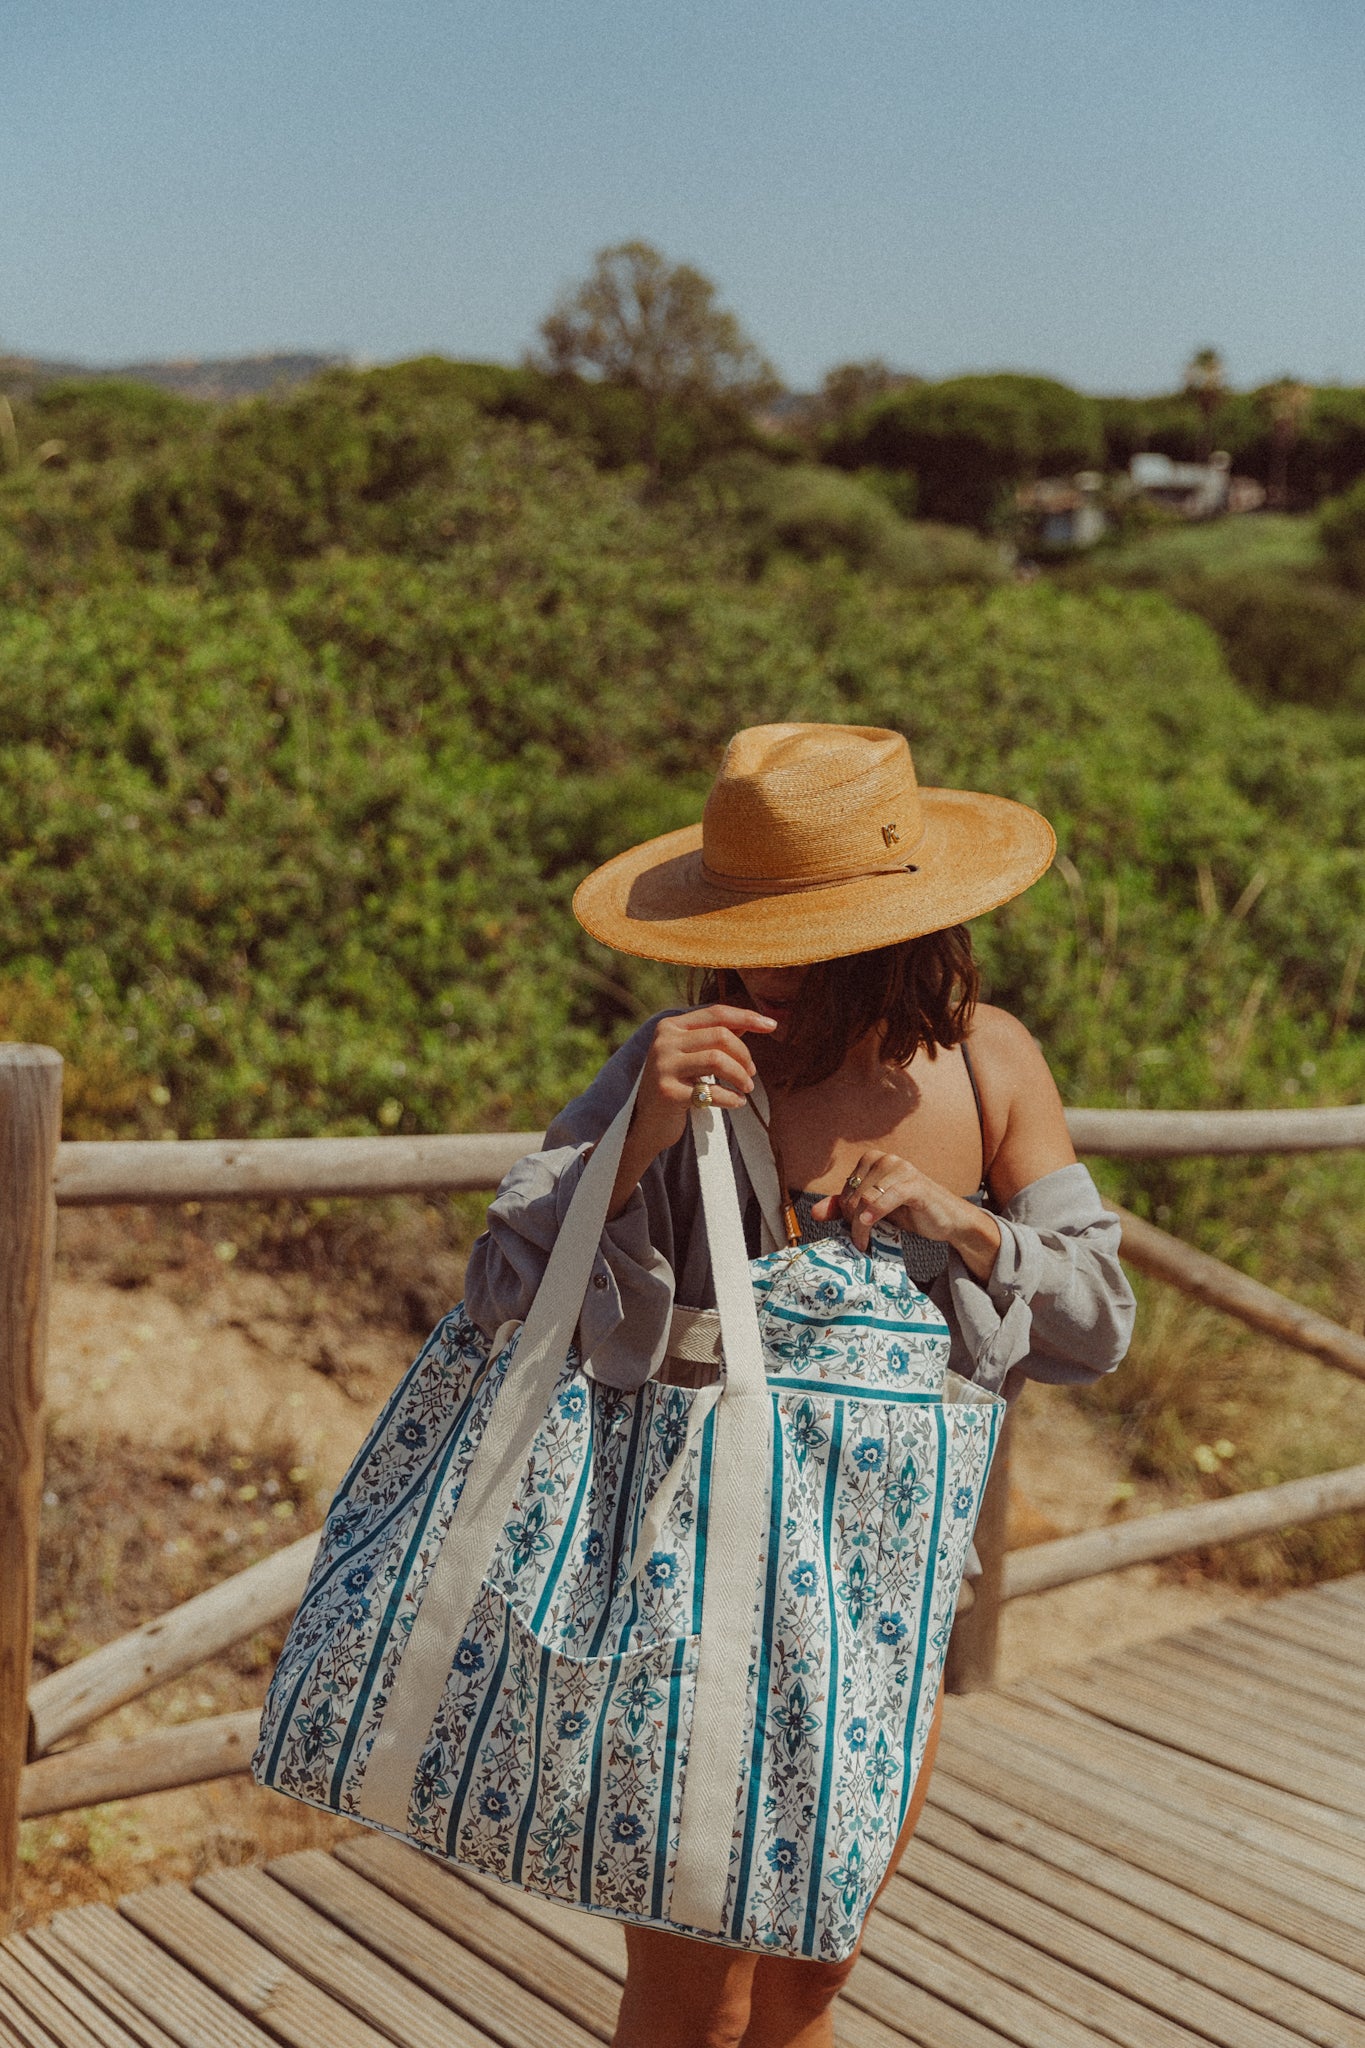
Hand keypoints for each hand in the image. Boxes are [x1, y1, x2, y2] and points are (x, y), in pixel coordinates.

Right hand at [609, 1006, 776, 1216]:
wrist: (648, 1122)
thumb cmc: (677, 1085)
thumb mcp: (691, 1055)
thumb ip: (715, 1036)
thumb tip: (753, 1022)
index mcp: (670, 1026)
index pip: (715, 1013)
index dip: (747, 1017)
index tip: (772, 1026)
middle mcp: (663, 1041)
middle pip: (720, 1036)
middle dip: (744, 1055)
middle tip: (751, 1074)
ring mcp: (663, 1066)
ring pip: (716, 1059)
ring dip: (740, 1075)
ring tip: (746, 1088)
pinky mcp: (667, 1092)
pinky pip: (710, 1091)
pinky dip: (730, 1098)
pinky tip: (736, 1103)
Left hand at [809, 1152, 1001, 1277]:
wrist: (947, 1220)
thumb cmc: (911, 1212)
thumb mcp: (874, 1210)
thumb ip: (845, 1209)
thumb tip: (814, 1213)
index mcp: (874, 1160)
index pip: (846, 1189)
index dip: (846, 1213)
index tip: (855, 1229)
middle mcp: (886, 1159)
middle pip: (853, 1195)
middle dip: (852, 1221)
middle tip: (862, 1238)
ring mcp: (901, 1169)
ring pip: (864, 1199)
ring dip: (860, 1226)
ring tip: (865, 1241)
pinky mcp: (914, 1184)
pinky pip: (883, 1200)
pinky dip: (872, 1216)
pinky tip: (868, 1227)